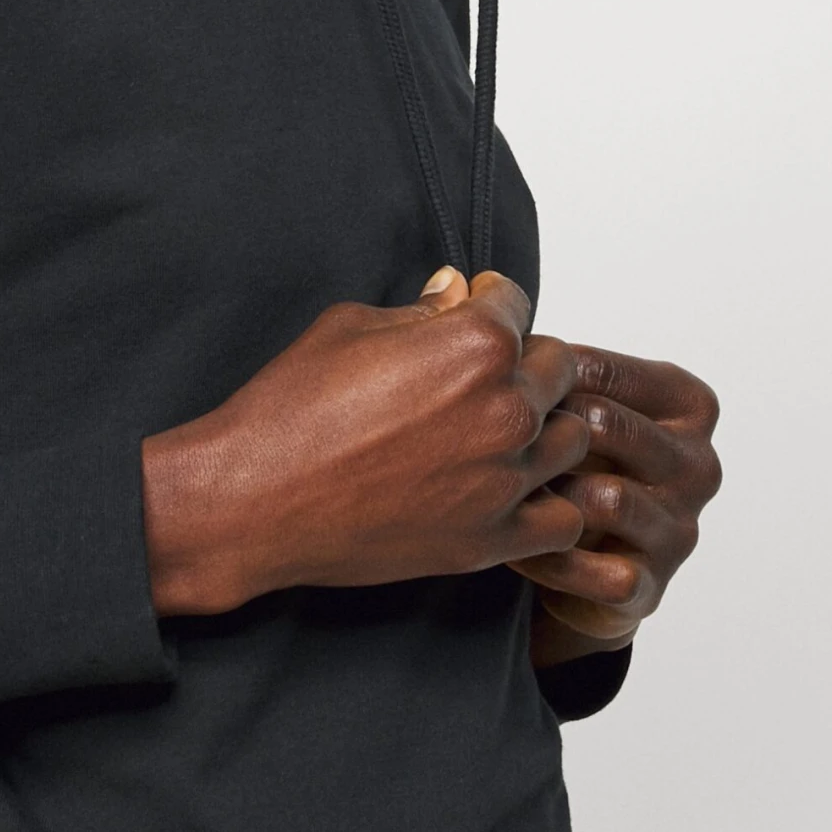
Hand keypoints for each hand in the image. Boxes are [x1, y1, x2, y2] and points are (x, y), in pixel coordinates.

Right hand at [142, 268, 590, 615]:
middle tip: (477, 372)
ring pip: (573, 440)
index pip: (518, 303)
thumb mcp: (350, 326)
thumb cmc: (291, 409)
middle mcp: (504, 409)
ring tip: (494, 430)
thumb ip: (419, 311)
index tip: (473, 309)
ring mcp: (505, 480)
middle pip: (557, 367)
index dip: (489, 301)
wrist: (257, 499)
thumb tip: (454, 292)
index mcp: (475, 344)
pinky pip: (563, 518)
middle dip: (522, 359)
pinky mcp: (493, 540)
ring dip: (542, 426)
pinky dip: (548, 501)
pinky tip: (510, 490)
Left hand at [511, 345, 721, 663]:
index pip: (600, 369)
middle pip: (605, 425)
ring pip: (604, 496)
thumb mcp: (575, 401)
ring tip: (498, 492)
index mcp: (689, 402)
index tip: (486, 384)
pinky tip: (513, 547)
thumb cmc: (573, 460)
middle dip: (540, 432)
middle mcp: (699, 463)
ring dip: (544, 495)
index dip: (531, 377)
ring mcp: (681, 528)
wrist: (587, 564)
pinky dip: (545, 555)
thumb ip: (543, 356)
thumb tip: (461, 288)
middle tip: (485, 438)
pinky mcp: (650, 586)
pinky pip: (591, 565)